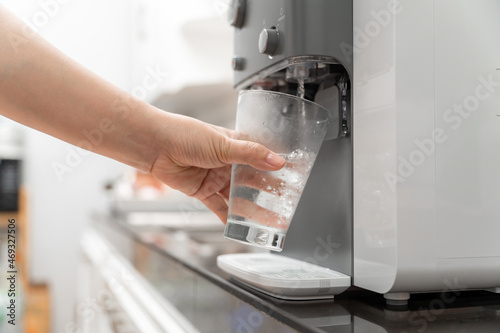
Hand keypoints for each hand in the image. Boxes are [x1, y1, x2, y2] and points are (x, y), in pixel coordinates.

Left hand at [149, 112, 285, 221]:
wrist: (156, 146)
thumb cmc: (186, 135)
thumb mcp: (223, 144)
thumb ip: (251, 154)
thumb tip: (277, 160)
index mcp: (236, 145)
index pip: (262, 159)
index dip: (276, 170)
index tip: (293, 180)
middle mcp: (228, 163)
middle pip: (253, 182)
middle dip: (269, 194)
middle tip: (285, 206)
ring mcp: (217, 178)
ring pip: (239, 198)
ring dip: (253, 210)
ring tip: (269, 221)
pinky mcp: (204, 192)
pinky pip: (219, 208)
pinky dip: (229, 218)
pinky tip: (240, 228)